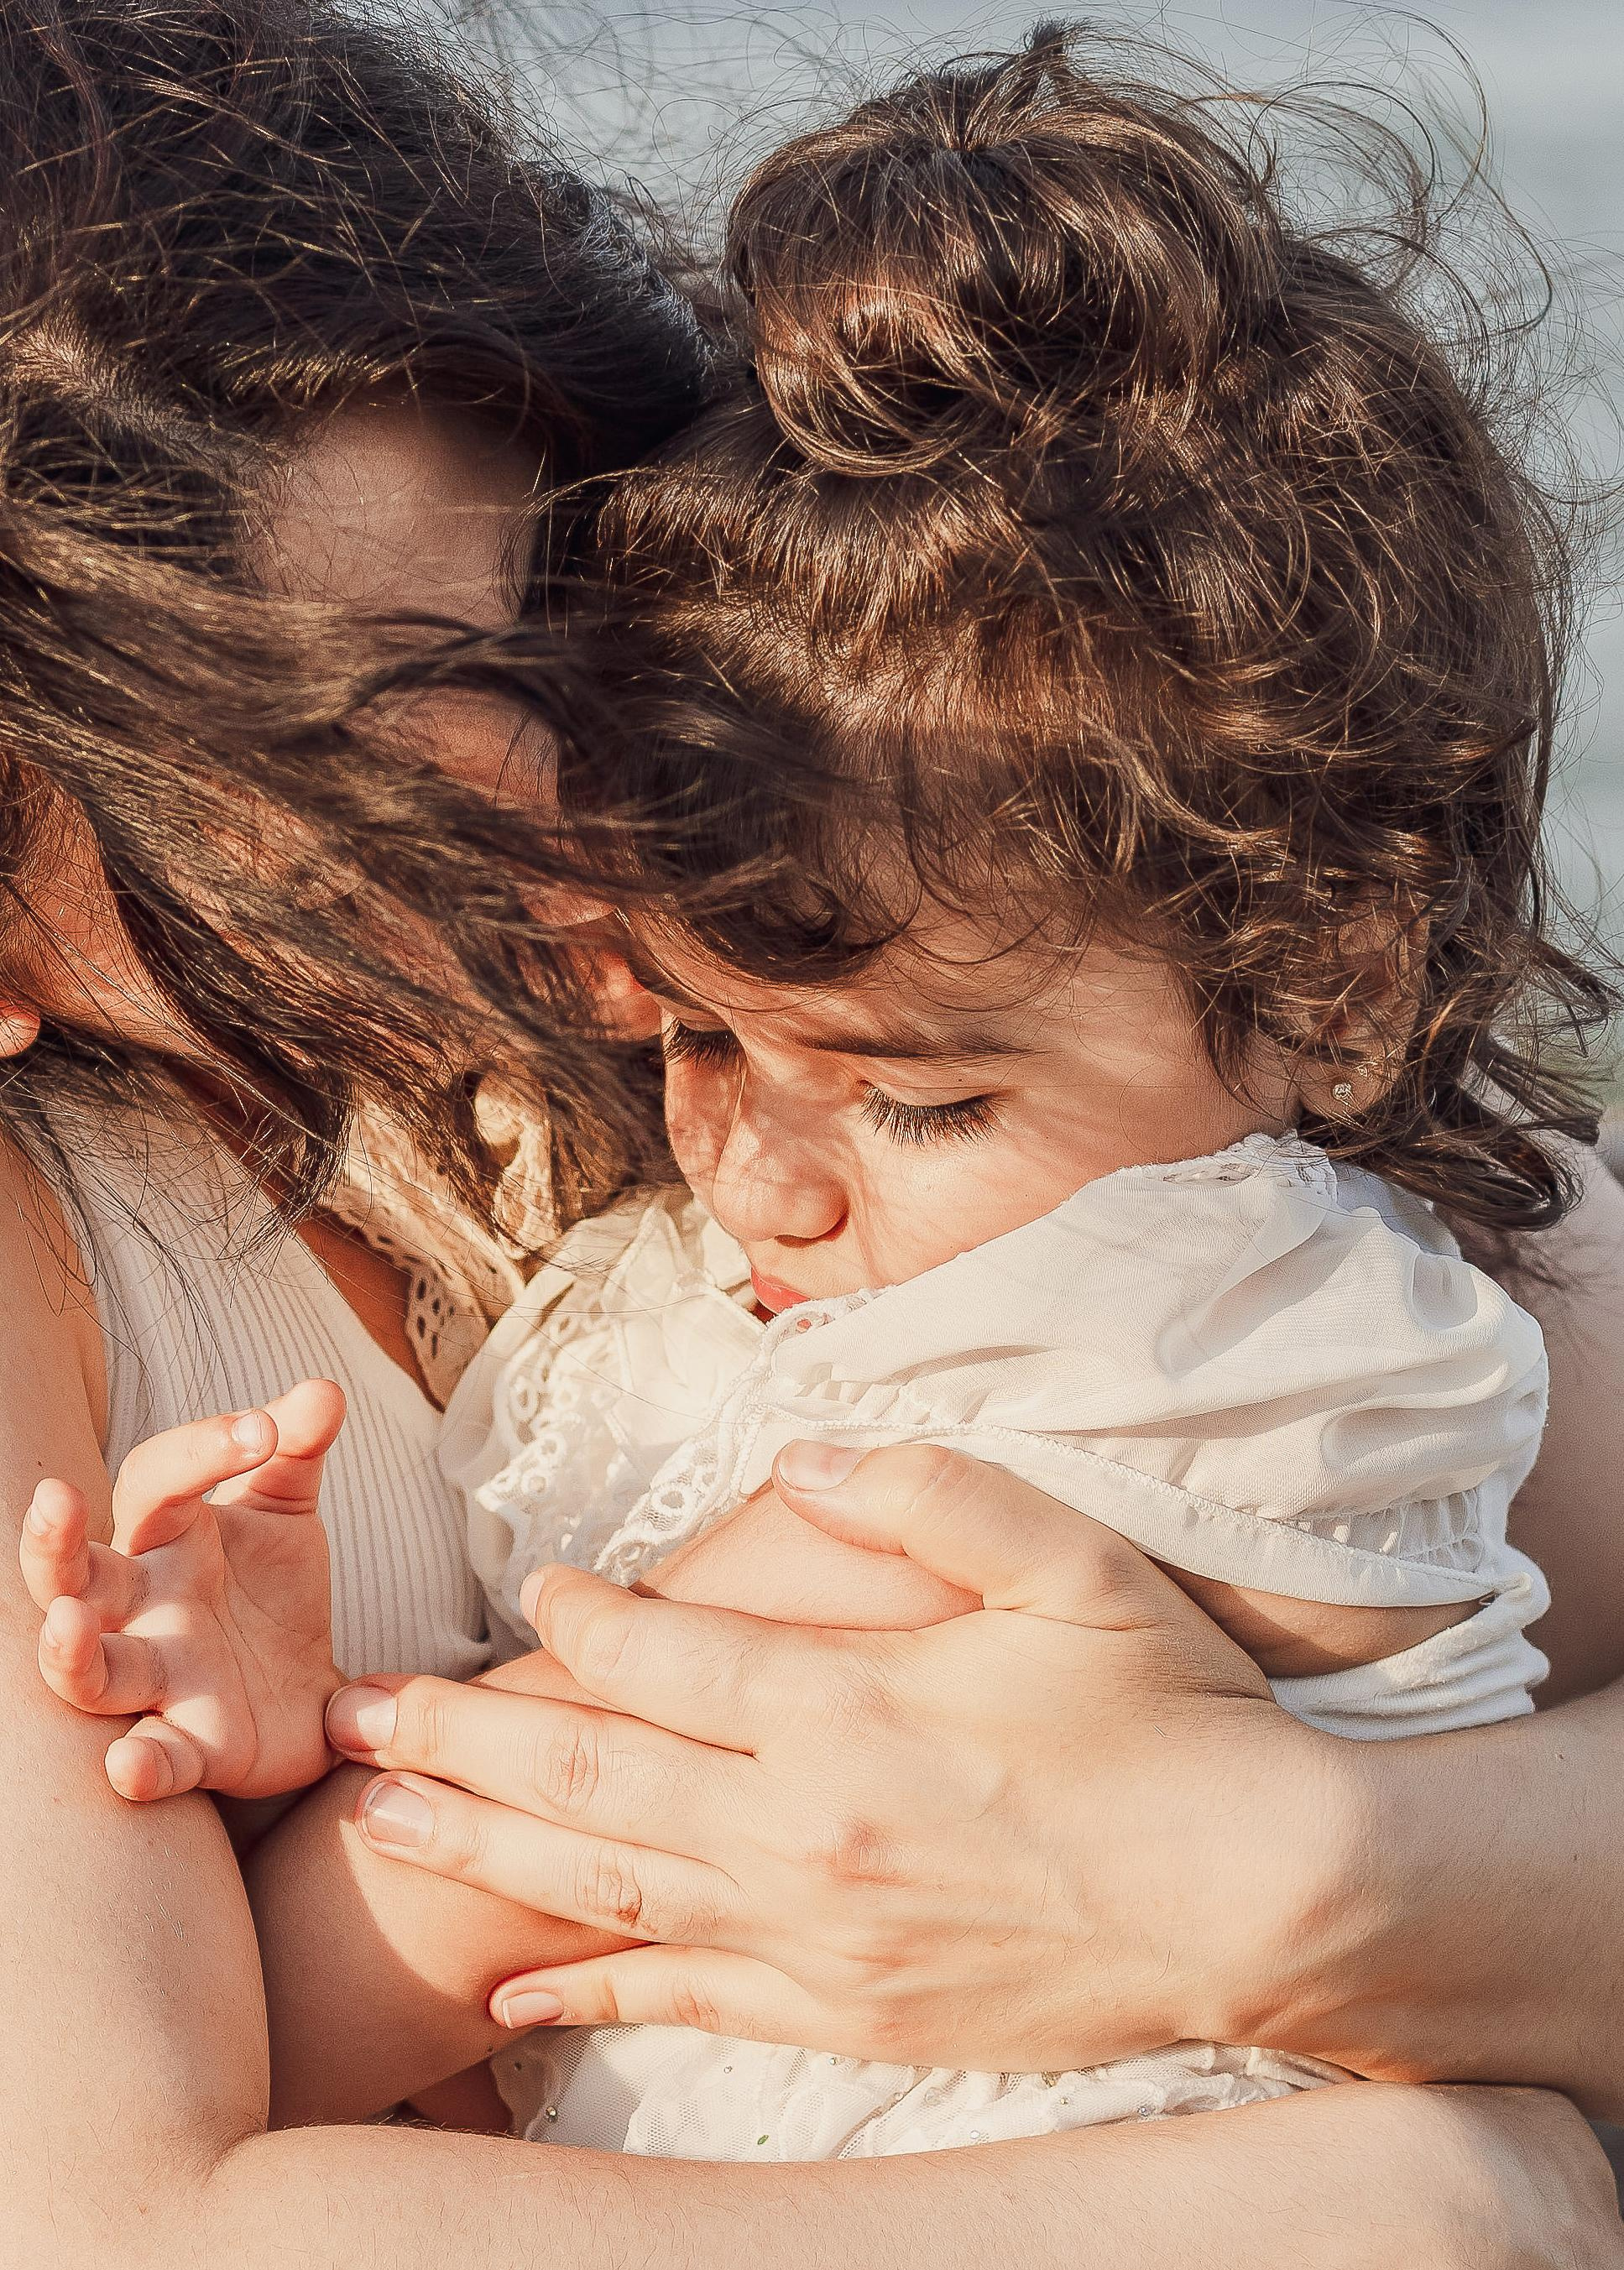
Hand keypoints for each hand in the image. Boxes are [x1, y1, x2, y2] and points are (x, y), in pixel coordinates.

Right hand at [20, 1380, 345, 1801]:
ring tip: (66, 1623)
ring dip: (70, 1654)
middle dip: (52, 1544)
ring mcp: (162, 1679)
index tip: (267, 1427)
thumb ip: (297, 1451)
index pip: (154, 1480)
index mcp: (165, 1541)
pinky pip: (156, 1760)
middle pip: (73, 1574)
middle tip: (53, 1501)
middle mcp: (143, 1609)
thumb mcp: (286, 1511)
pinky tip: (129, 1767)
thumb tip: (322, 1388)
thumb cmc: (271, 1589)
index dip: (201, 1447)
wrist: (313, 1689)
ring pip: (90, 1672)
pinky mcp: (196, 1747)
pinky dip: (140, 1766)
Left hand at [324, 1442, 1347, 2071]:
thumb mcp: (1073, 1562)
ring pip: (604, 1887)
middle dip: (456, 1743)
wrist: (1266, 1903)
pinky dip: (589, 1995)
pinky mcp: (845, 2014)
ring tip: (376, 1825)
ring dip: (480, 1852)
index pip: (660, 1655)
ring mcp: (815, 1935)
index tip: (534, 1591)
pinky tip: (514, 1996)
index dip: (578, 1620)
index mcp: (846, 1705)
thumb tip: (807, 1453)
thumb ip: (930, 1489)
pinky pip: (683, 2003)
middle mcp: (802, 1828)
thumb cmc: (1172, 1720)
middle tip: (349, 1719)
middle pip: (588, 1774)